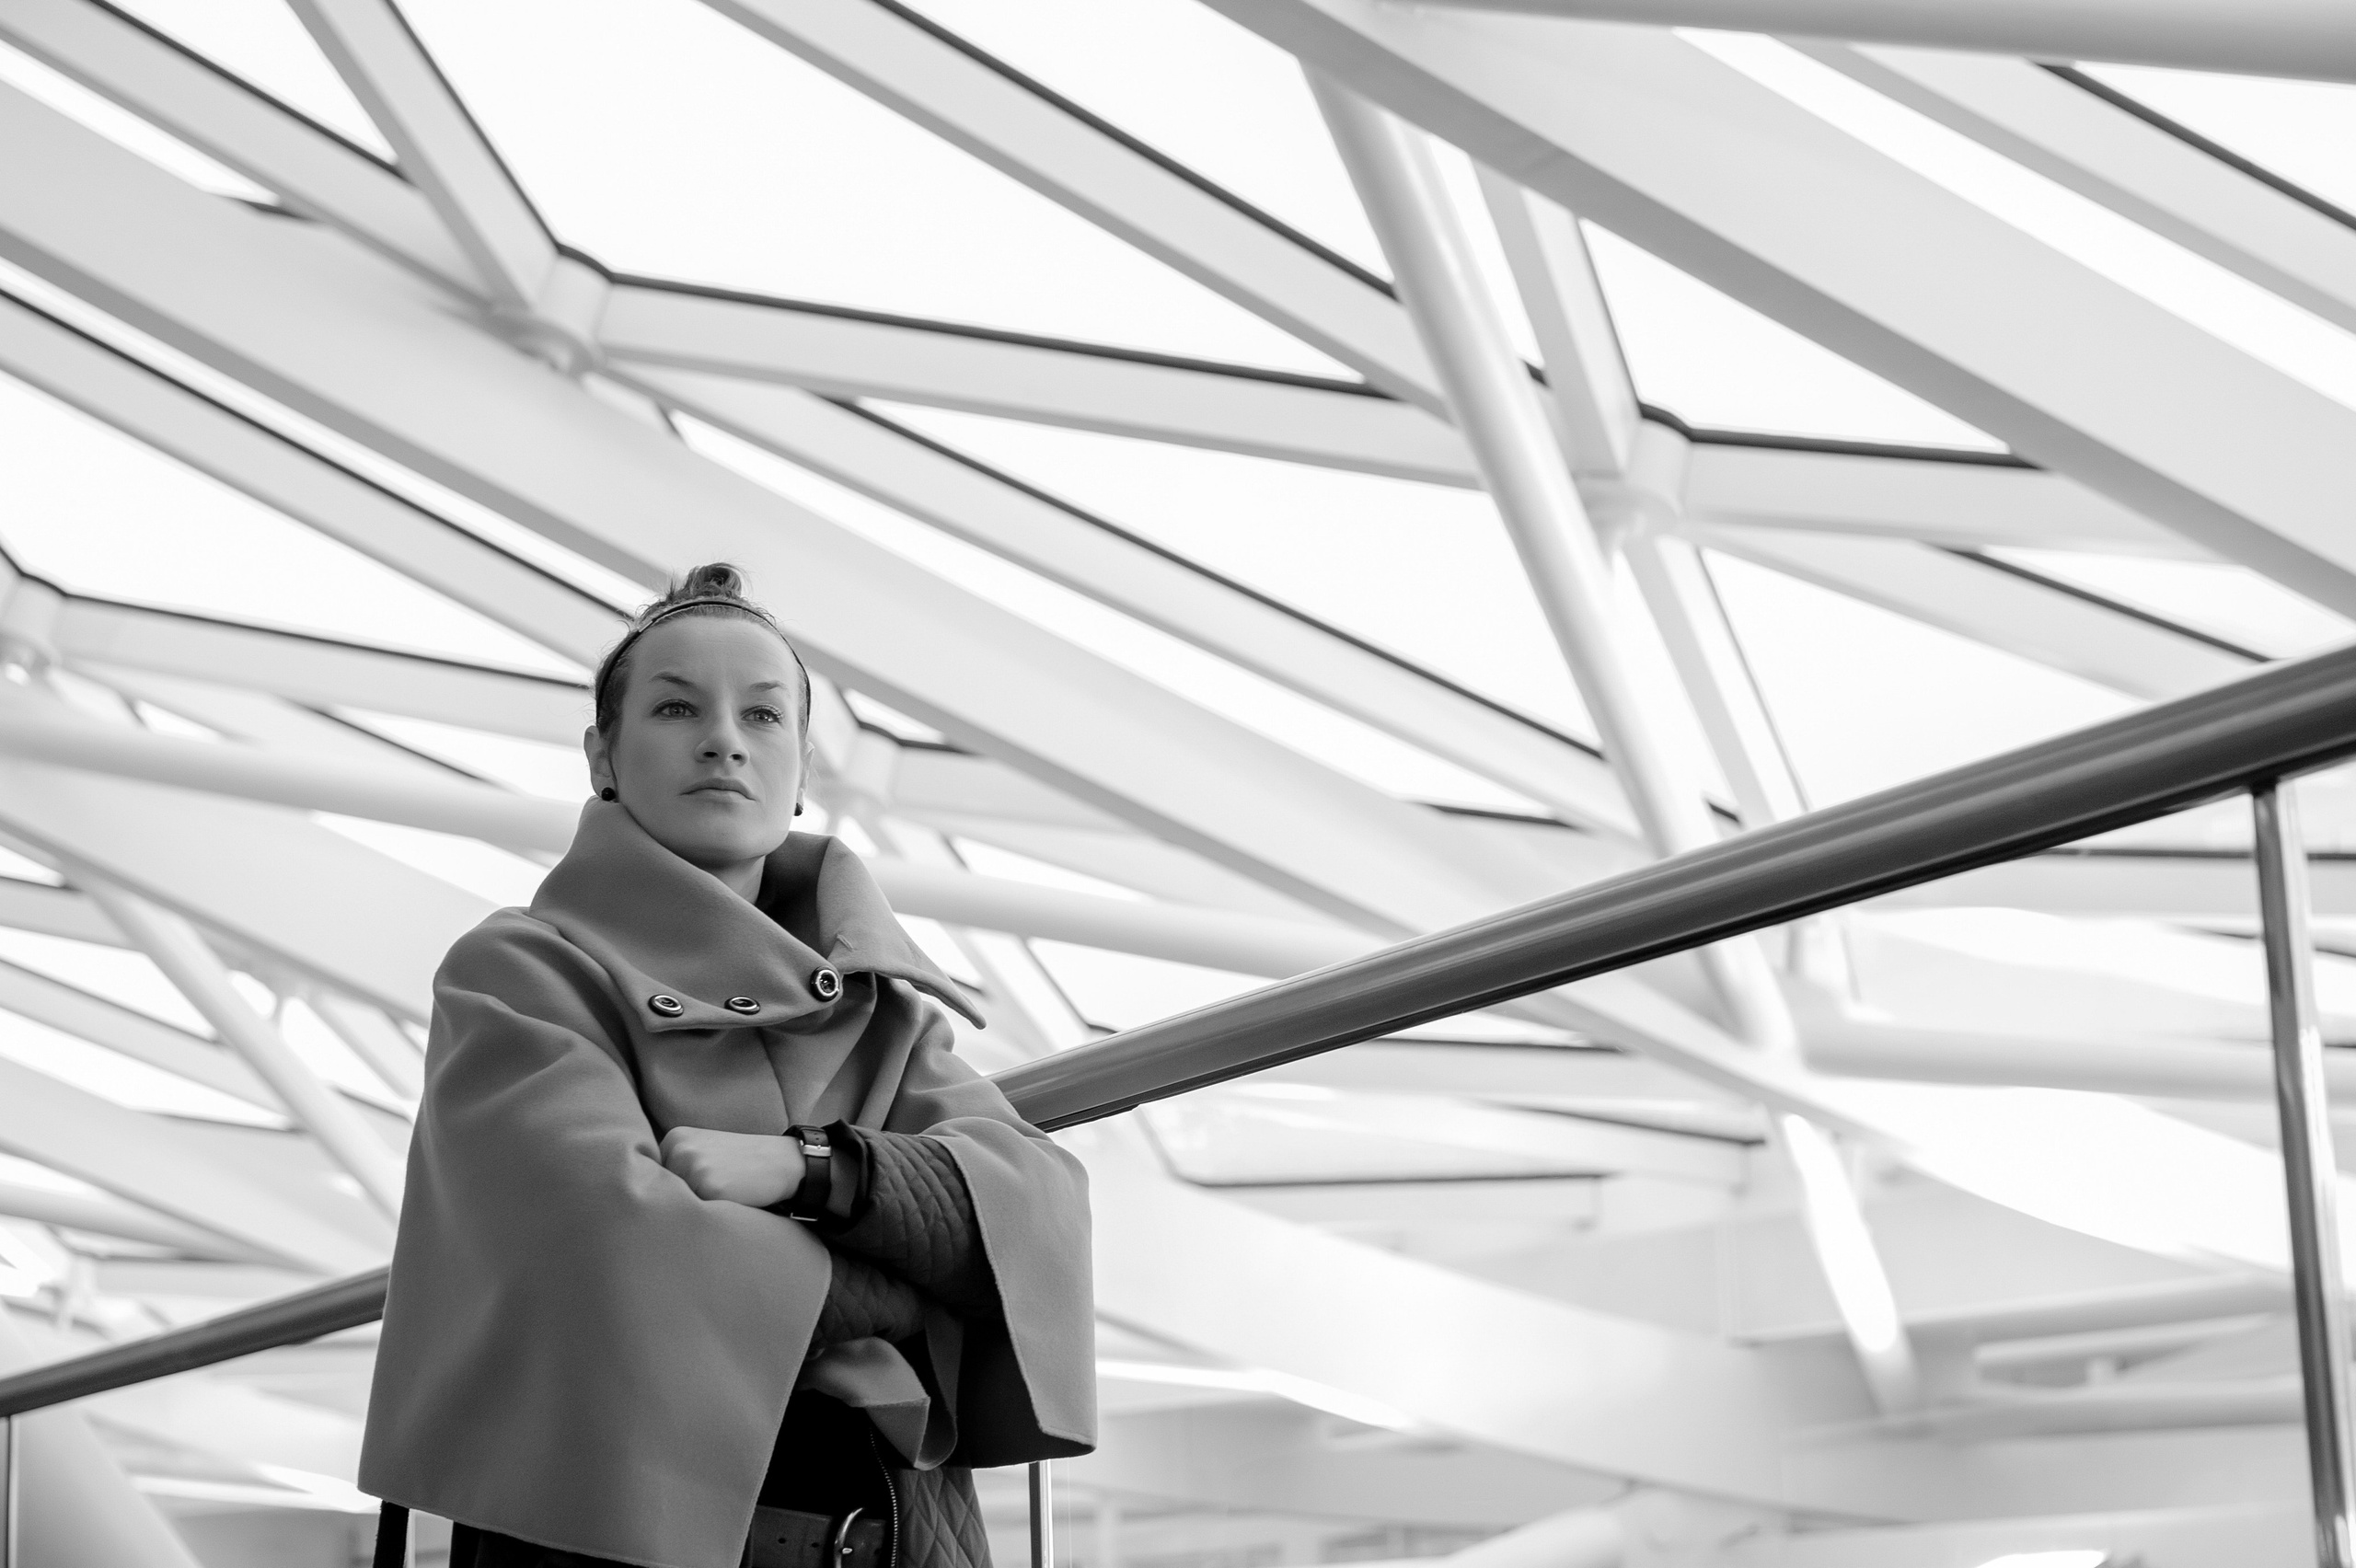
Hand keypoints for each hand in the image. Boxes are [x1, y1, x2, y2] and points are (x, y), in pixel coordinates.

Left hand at [659, 1126, 802, 1206]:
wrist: (782, 1162)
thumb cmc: (742, 1163)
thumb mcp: (704, 1151)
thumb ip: (675, 1166)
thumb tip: (642, 1199)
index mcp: (674, 1138)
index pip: (653, 1179)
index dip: (673, 1191)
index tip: (699, 1185)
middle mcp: (678, 1150)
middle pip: (660, 1194)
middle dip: (680, 1201)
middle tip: (714, 1191)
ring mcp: (692, 1167)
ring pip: (676, 1206)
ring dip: (693, 1210)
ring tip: (723, 1195)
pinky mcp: (708, 1187)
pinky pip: (696, 1214)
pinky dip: (710, 1214)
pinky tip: (730, 1201)